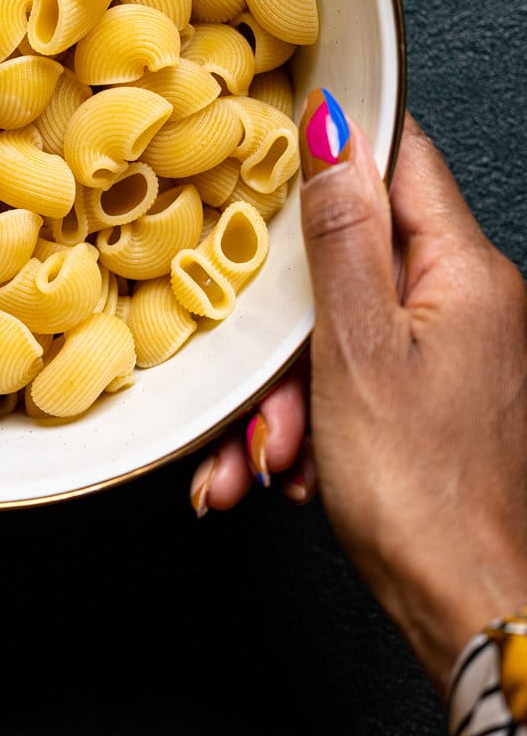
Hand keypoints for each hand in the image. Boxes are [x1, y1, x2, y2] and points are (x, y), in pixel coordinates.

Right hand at [193, 103, 526, 691]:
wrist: (462, 605)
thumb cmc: (420, 491)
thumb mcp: (356, 346)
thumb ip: (341, 233)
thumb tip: (334, 130)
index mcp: (464, 272)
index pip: (400, 161)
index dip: (333, 156)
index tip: (272, 164)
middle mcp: (469, 304)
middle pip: (351, 267)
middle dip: (286, 331)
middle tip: (266, 387)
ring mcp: (452, 356)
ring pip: (339, 336)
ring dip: (289, 395)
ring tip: (275, 454)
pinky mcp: (432, 402)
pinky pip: (351, 385)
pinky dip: (313, 424)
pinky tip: (293, 470)